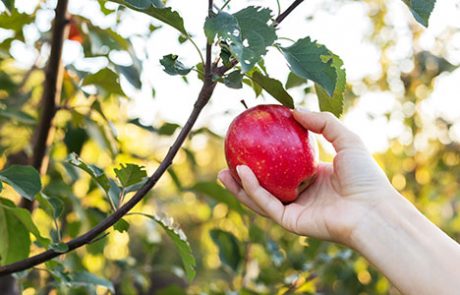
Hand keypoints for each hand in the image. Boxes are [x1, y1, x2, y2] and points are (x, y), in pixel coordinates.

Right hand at [218, 110, 396, 245]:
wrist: (374, 209)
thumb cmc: (365, 176)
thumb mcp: (346, 139)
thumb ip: (322, 122)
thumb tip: (294, 108)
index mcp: (314, 179)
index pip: (283, 169)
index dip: (266, 158)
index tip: (250, 143)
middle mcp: (302, 195)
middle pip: (266, 185)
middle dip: (244, 176)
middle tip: (228, 160)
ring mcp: (295, 210)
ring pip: (260, 198)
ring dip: (239, 186)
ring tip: (222, 171)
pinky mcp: (291, 222)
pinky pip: (267, 204)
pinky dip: (252, 190)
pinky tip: (242, 173)